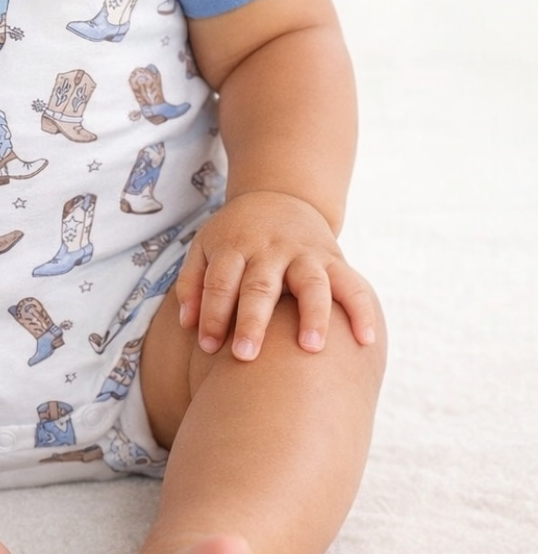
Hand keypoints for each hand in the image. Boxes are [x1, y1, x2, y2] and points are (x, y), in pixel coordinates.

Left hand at [175, 191, 377, 359]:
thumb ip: (194, 284)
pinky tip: (366, 340)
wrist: (281, 197)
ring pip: (311, 283)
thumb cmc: (236, 237)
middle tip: (245, 356)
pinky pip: (351, 284)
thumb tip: (187, 325)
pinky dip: (361, 309)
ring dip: (311, 315)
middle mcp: (269, 250)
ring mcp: (304, 253)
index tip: (207, 347)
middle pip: (260, 285)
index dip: (211, 313)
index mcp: (234, 247)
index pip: (220, 282)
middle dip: (252, 321)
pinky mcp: (333, 259)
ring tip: (311, 348)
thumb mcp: (206, 247)